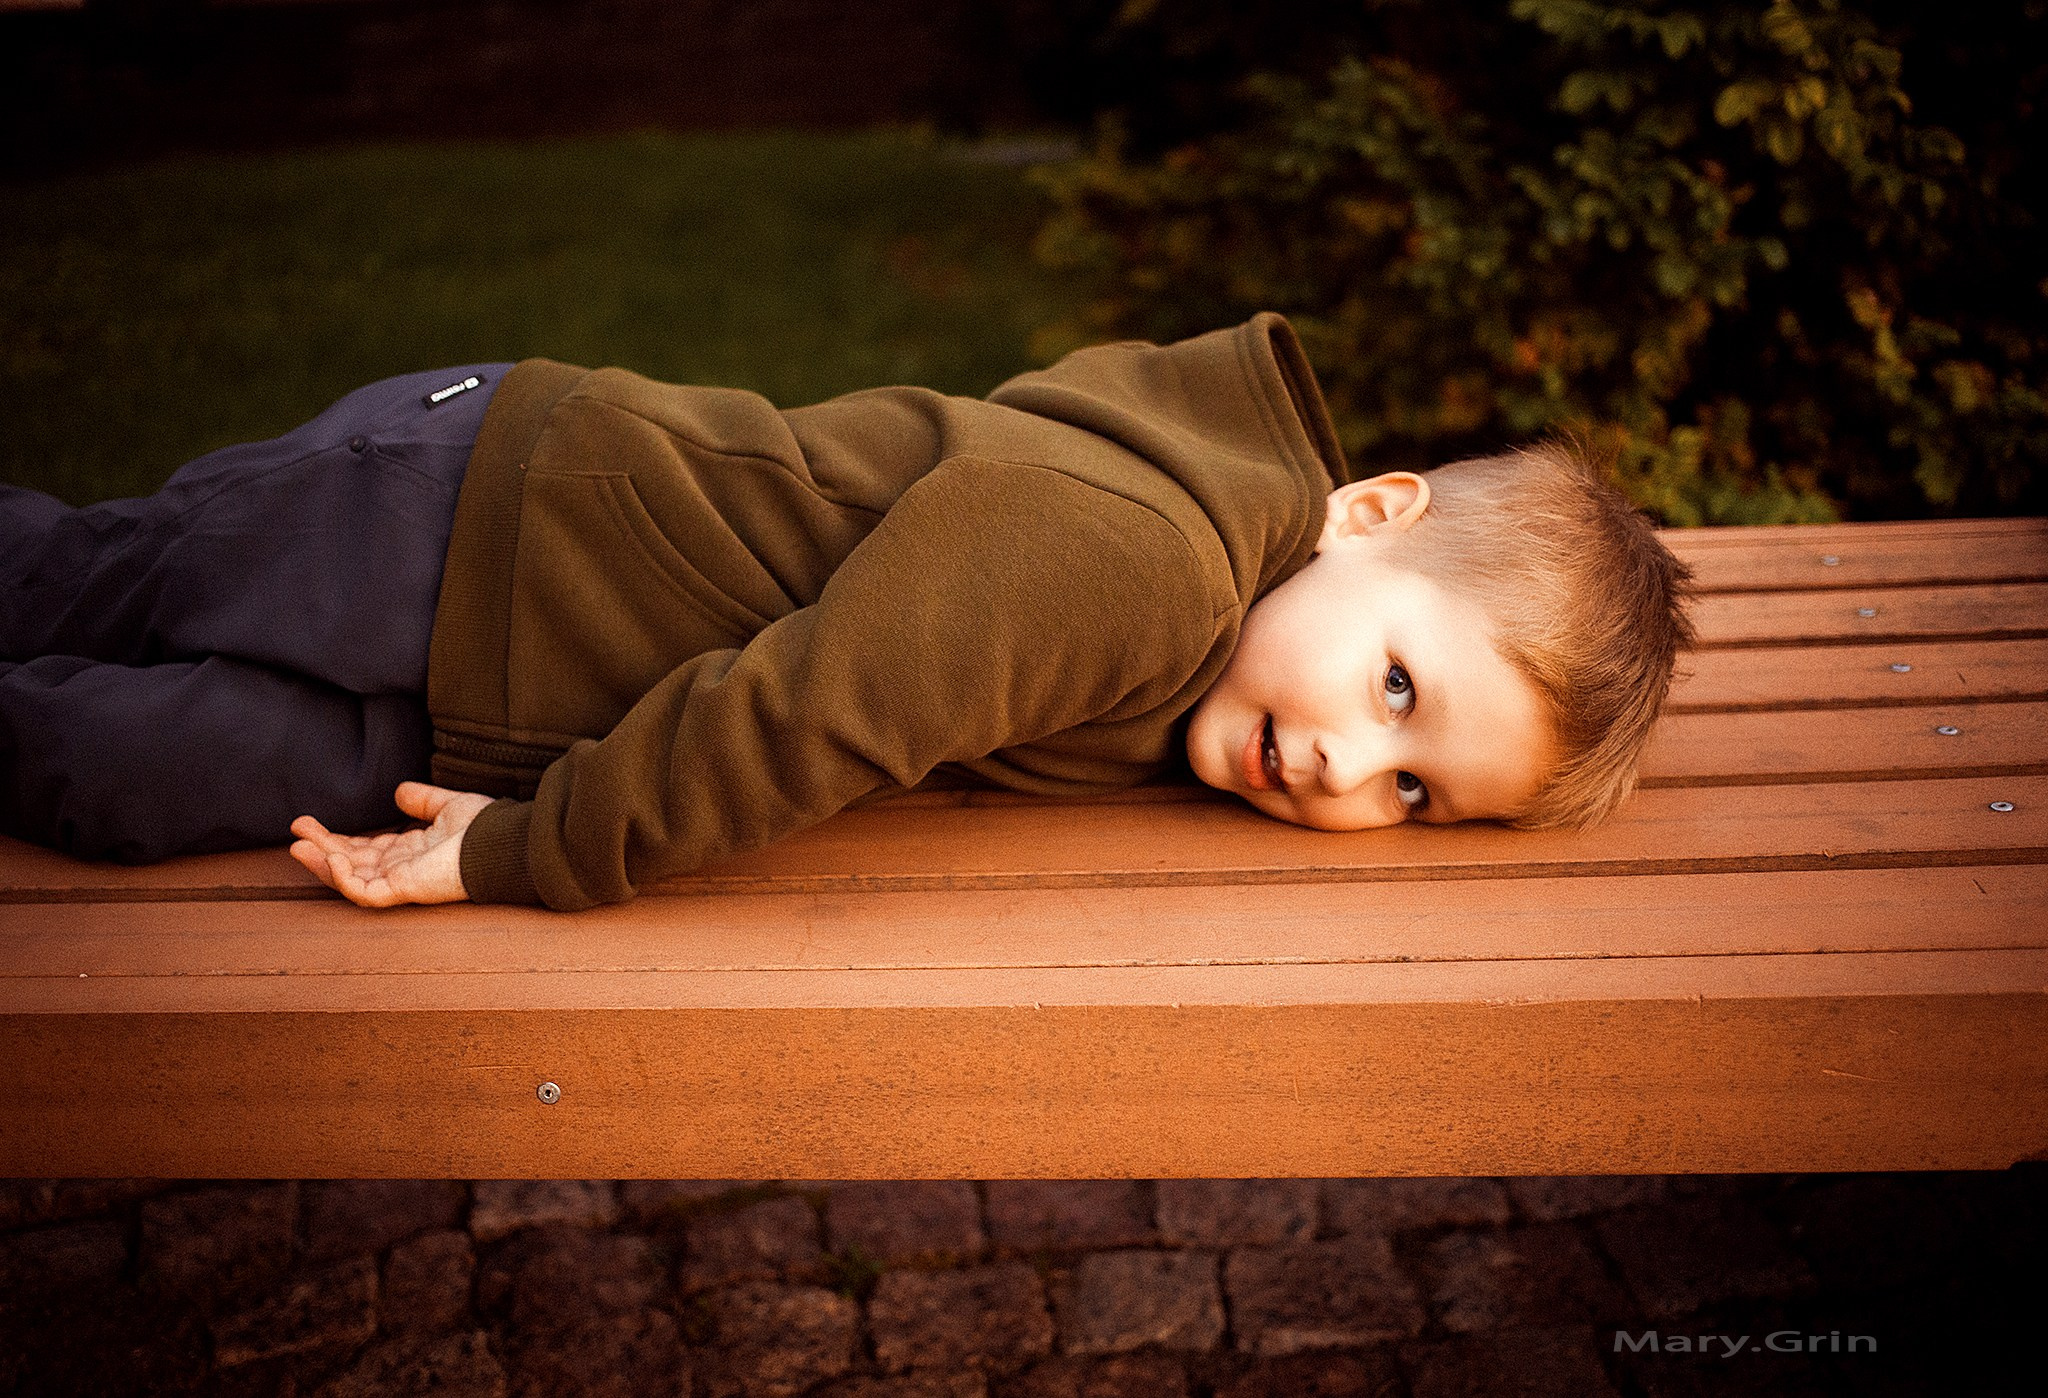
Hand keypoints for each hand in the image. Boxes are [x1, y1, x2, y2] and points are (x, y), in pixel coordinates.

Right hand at [288, 781, 491, 907]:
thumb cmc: (486, 828)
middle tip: (295, 831)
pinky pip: (364, 892)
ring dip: (322, 862)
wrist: (503, 841)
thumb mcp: (448, 807)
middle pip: (351, 863)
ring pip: (351, 879)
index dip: (338, 838)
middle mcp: (402, 869)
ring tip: (297, 845)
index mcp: (411, 852)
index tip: (311, 824)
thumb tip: (398, 792)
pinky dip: (343, 878)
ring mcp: (401, 882)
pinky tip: (328, 856)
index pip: (366, 849)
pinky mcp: (404, 890)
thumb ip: (423, 800)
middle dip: (321, 848)